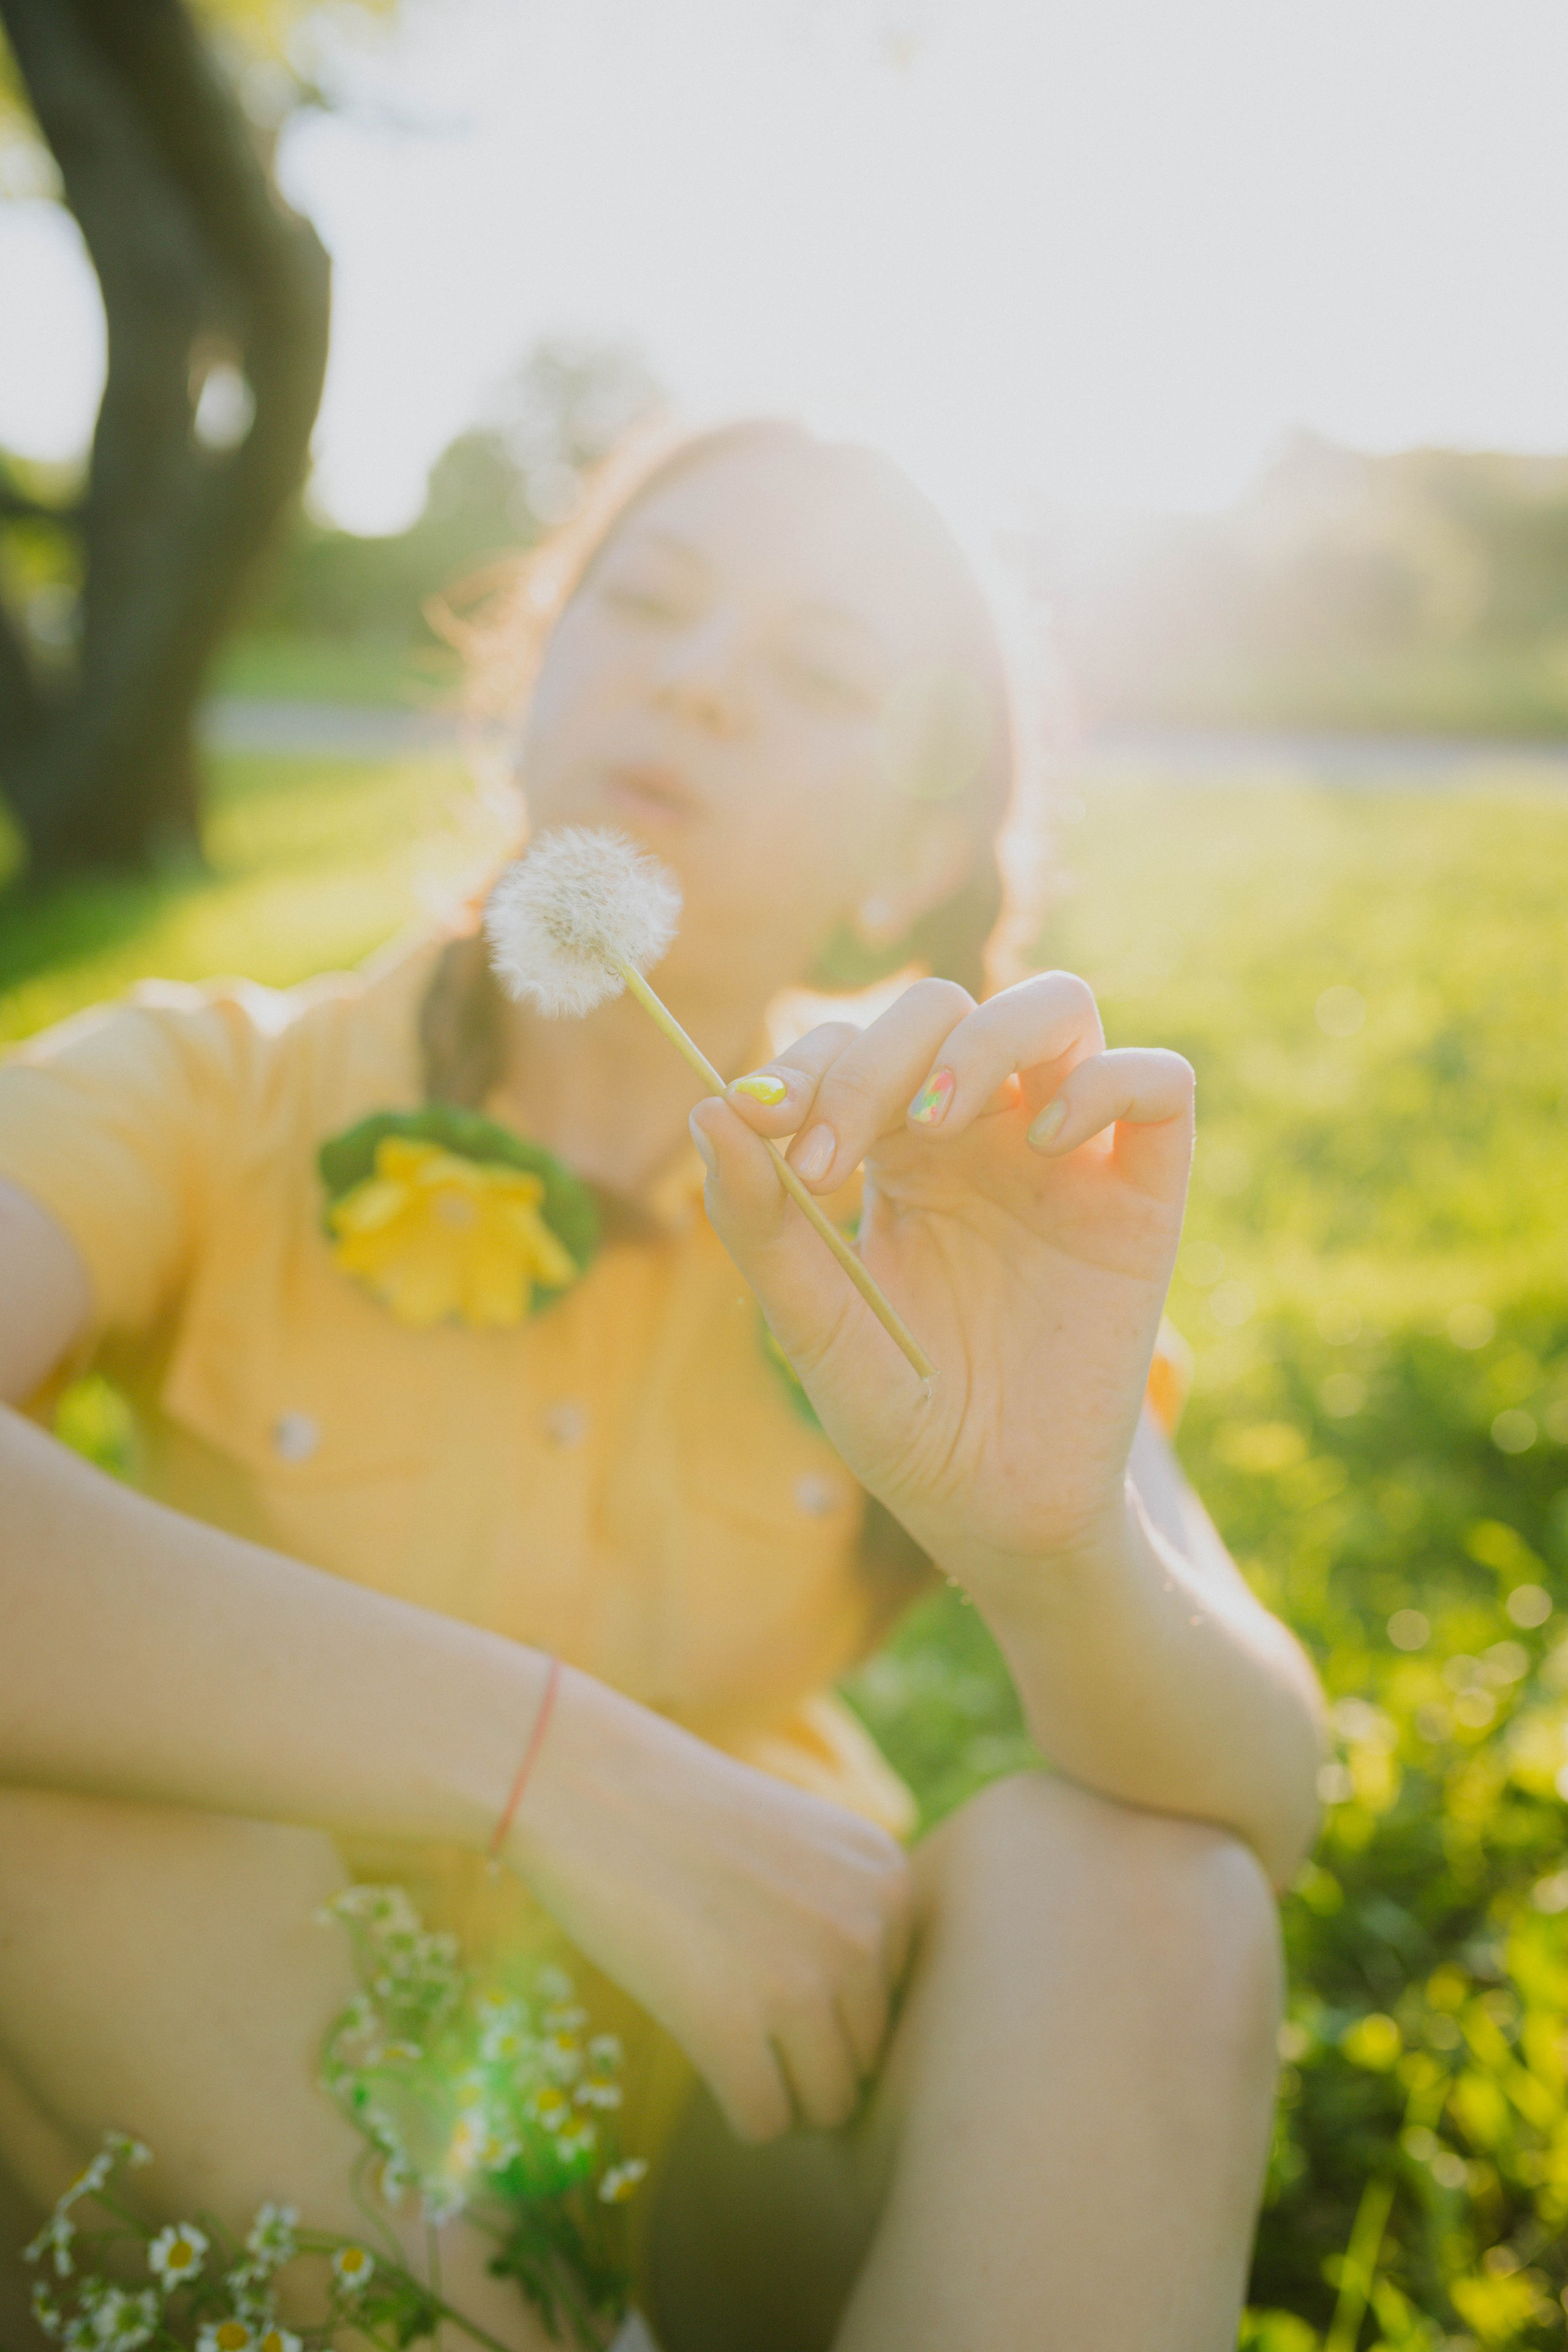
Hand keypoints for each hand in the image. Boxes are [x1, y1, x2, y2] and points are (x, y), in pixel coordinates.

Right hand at [509, 1669, 912, 2141]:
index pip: (898, 2002)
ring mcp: (803, 1979)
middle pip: (867, 2059)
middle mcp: (865, 1928)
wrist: (588, 1785)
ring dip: (783, 2094)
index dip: (838, 2009)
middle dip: (812, 2059)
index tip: (775, 1974)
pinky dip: (742, 2115)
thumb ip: (852, 1920)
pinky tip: (708, 2064)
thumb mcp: (805, 1846)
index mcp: (889, 1879)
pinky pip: (767, 2122)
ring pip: (828, 2105)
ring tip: (732, 2046)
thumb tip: (870, 2056)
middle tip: (748, 2021)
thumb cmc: (685, 1820)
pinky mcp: (732, 2026)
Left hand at [694, 972, 1194, 1588]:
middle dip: (872, 1058)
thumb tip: (711, 1109)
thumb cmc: (903, 1418)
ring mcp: (1069, 1155)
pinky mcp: (1144, 1197)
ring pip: (1057, 1007)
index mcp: (901, 1151)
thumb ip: (762, 1222)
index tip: (759, 1118)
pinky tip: (1046, 1143)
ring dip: (984, 1040)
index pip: (855, 1044)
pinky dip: (1105, 1081)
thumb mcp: (814, 1326)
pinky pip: (1158, 1082)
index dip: (808, 1060)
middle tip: (829, 1155)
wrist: (994, 1512)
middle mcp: (988, 1134)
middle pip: (944, 1010)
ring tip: (934, 1120)